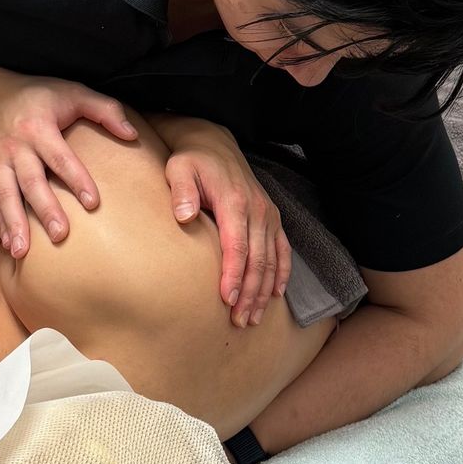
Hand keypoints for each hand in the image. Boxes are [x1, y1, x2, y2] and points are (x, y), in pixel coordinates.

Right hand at [0, 77, 136, 257]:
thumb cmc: (40, 96)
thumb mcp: (74, 91)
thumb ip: (105, 110)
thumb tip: (132, 134)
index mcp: (38, 127)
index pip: (61, 157)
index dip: (77, 180)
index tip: (93, 203)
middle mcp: (14, 145)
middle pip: (31, 181)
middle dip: (45, 209)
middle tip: (60, 235)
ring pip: (5, 195)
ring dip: (14, 223)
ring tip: (22, 251)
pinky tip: (10, 243)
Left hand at [162, 120, 289, 327]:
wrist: (213, 143)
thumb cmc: (191, 161)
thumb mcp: (179, 170)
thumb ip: (182, 193)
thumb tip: (184, 216)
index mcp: (234, 202)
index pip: (236, 247)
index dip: (233, 276)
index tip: (227, 301)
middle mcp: (257, 210)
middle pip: (257, 259)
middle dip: (250, 292)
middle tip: (239, 320)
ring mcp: (268, 214)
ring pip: (271, 259)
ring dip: (264, 290)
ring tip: (253, 317)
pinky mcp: (271, 217)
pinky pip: (283, 249)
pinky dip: (282, 272)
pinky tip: (276, 294)